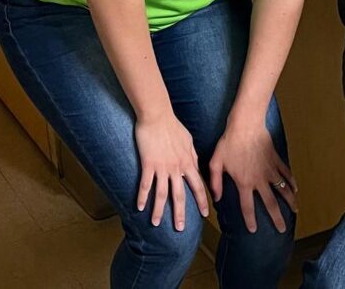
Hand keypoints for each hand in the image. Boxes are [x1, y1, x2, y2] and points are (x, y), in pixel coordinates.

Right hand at [134, 113, 209, 231]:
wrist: (157, 115)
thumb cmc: (173, 126)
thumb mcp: (188, 140)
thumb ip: (192, 155)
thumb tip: (195, 164)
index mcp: (188, 162)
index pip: (198, 185)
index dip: (202, 200)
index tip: (205, 213)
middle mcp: (177, 168)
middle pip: (179, 195)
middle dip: (180, 214)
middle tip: (180, 229)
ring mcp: (162, 167)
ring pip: (161, 194)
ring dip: (158, 210)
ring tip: (155, 223)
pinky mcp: (148, 164)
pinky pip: (145, 185)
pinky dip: (142, 197)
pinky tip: (139, 208)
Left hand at [209, 122, 297, 233]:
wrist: (246, 125)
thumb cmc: (228, 143)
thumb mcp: (216, 163)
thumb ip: (215, 183)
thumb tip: (216, 199)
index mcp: (244, 183)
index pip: (247, 207)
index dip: (250, 220)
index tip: (254, 230)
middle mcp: (259, 180)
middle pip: (270, 203)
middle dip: (277, 218)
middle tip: (282, 229)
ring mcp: (270, 170)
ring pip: (283, 189)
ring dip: (290, 201)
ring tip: (295, 211)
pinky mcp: (276, 160)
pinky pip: (286, 173)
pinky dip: (292, 182)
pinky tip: (295, 189)